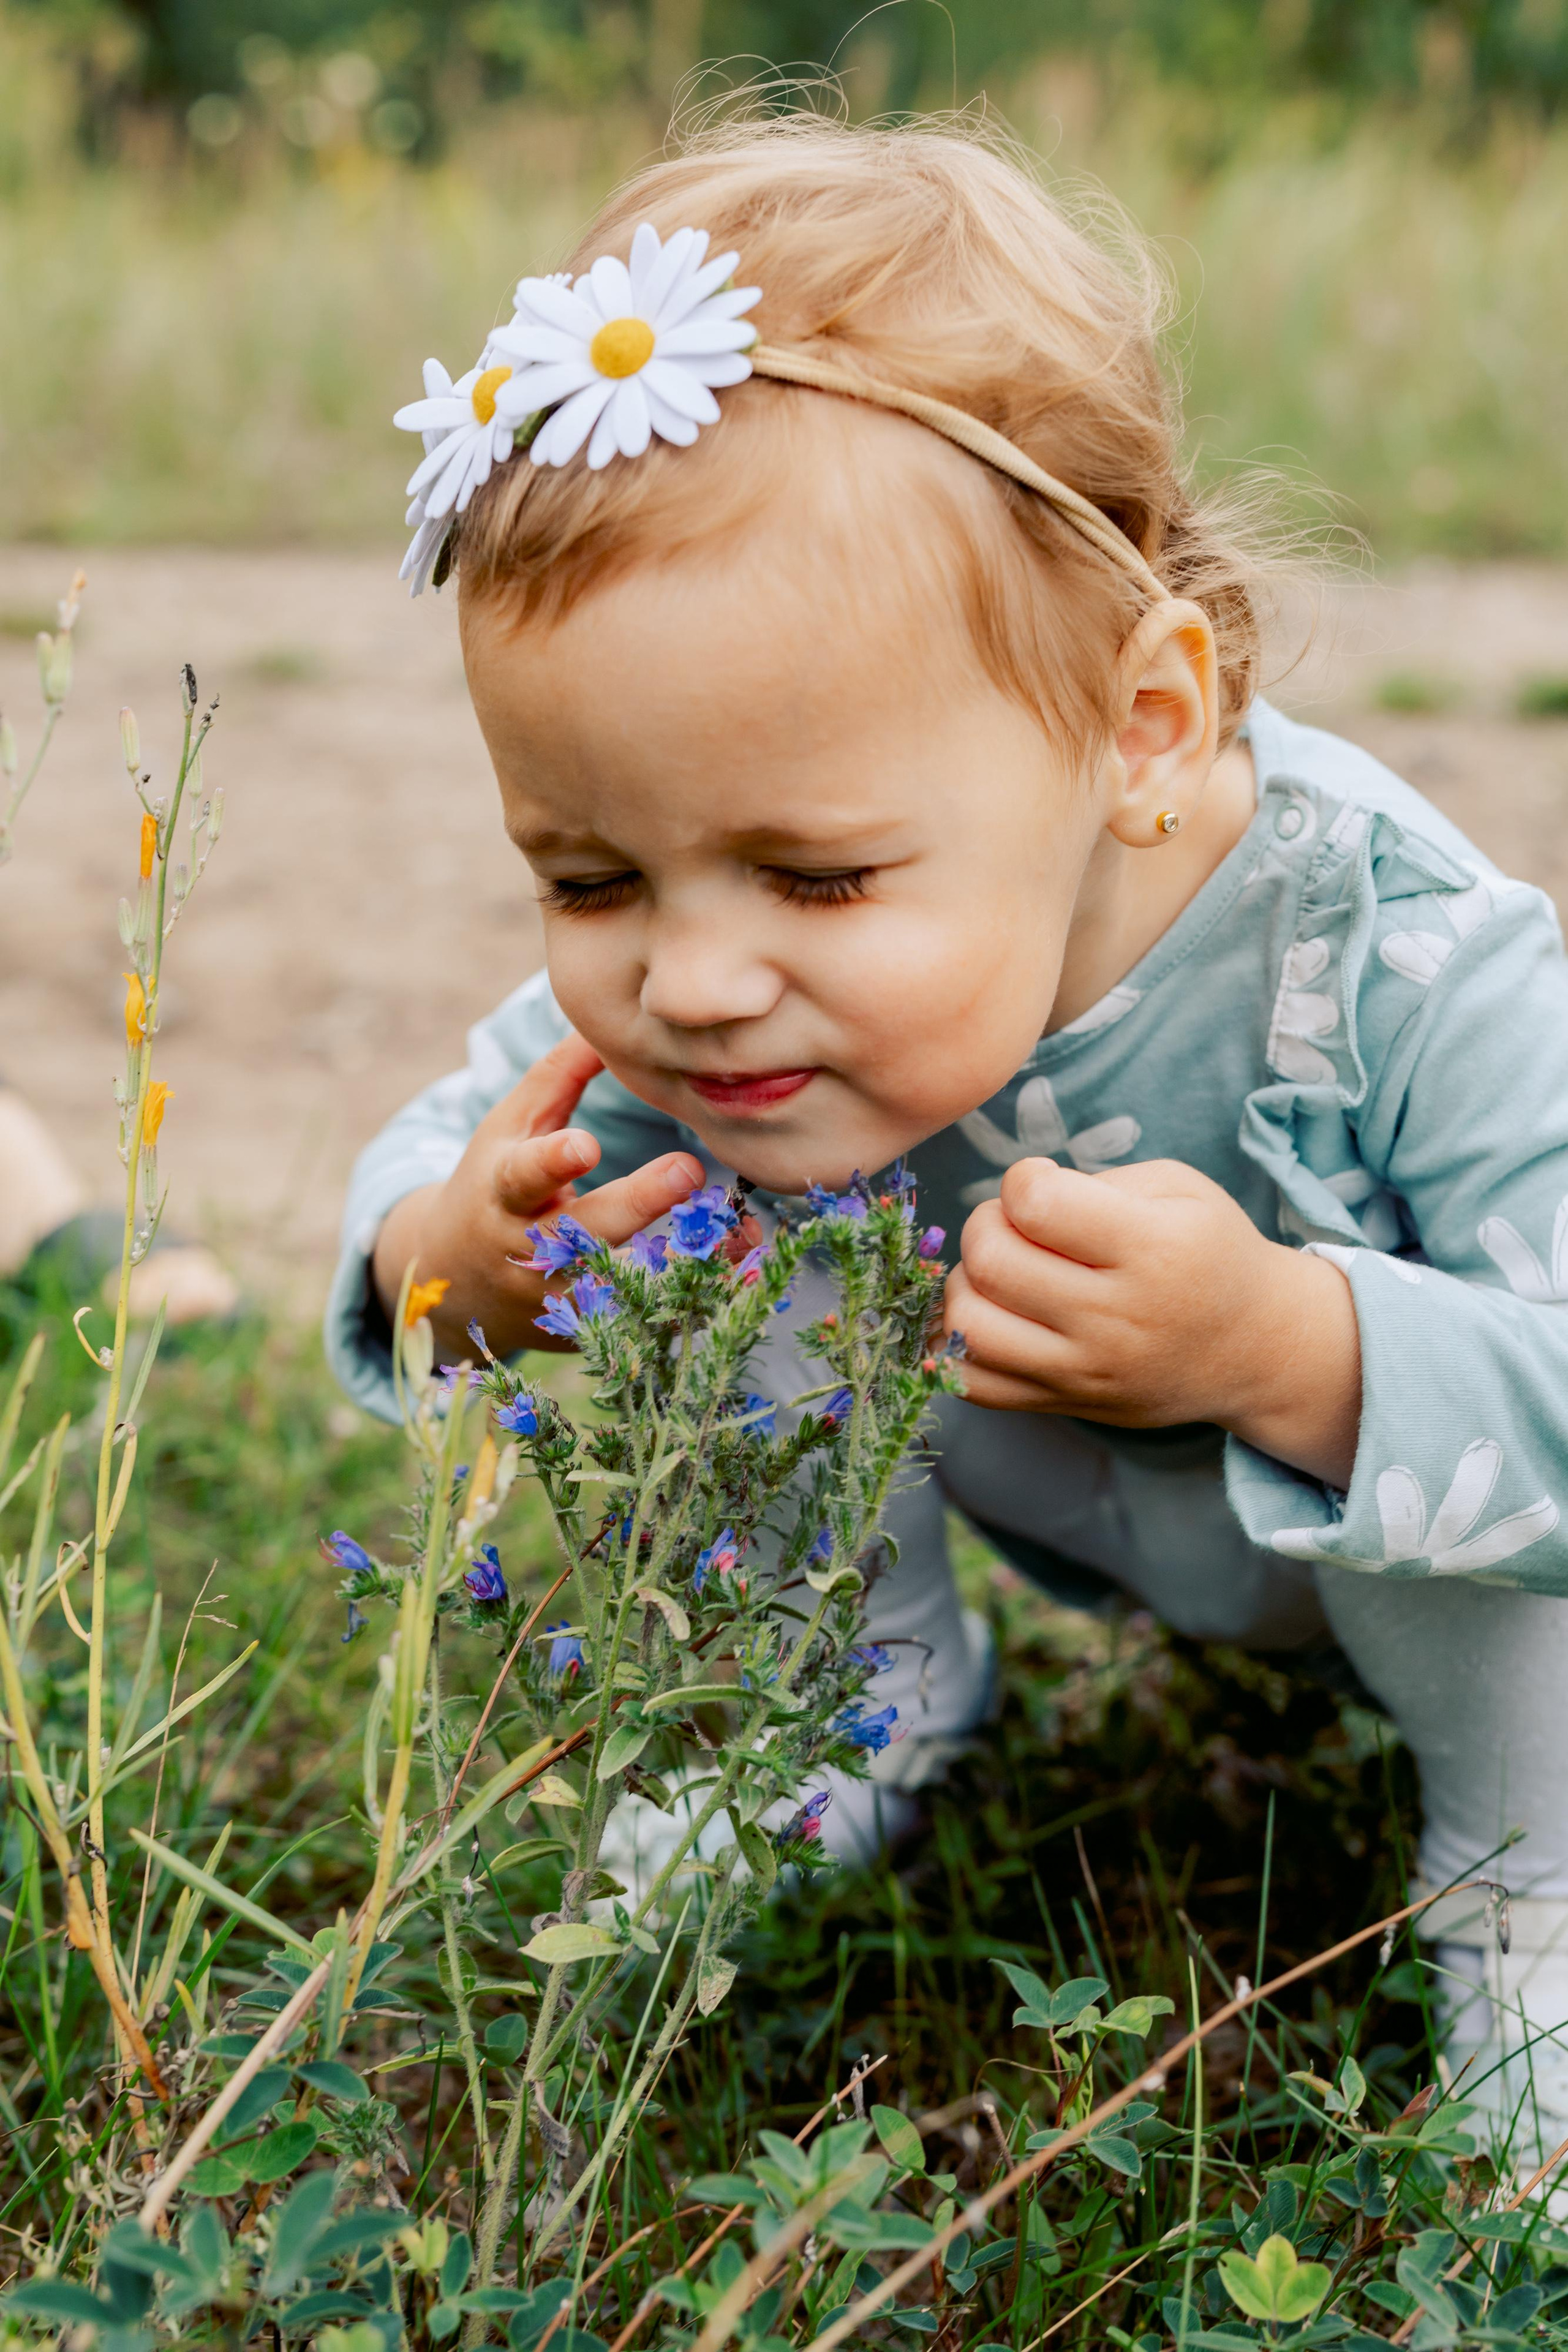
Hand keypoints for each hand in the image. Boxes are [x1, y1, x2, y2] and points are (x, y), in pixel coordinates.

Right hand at [373, 1032, 704, 1362]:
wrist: (456, 1282)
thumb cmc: (493, 1184)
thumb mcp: (507, 1130)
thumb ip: (554, 1078)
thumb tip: (602, 1022)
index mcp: (504, 1193)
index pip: (524, 1176)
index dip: (553, 1162)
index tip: (586, 1144)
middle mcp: (531, 1251)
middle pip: (585, 1232)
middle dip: (636, 1203)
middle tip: (688, 1169)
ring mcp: (560, 1297)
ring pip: (622, 1285)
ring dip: (680, 1262)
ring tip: (736, 1234)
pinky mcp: (590, 1329)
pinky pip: (645, 1317)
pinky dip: (691, 1300)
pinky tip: (739, 1274)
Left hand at [943, 1157, 1361, 1486]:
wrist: (1255, 1347)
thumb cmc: (1209, 1251)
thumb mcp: (1179, 1190)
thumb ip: (1094, 1182)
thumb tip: (1013, 1202)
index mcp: (1154, 1250)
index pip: (1035, 1203)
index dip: (1024, 1179)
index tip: (1044, 1185)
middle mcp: (1117, 1319)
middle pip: (990, 1261)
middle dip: (986, 1225)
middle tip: (1017, 1227)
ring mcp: (1087, 1373)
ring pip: (968, 1327)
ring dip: (967, 1285)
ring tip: (1002, 1274)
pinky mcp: (1066, 1405)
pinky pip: (972, 1383)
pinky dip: (960, 1345)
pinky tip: (993, 1314)